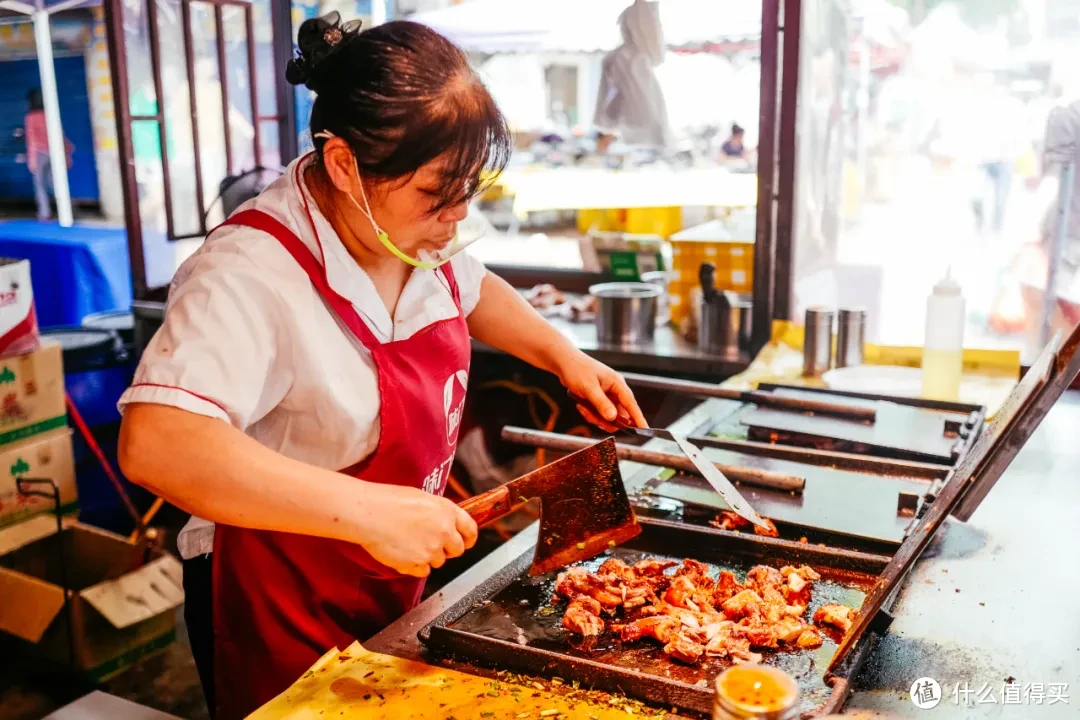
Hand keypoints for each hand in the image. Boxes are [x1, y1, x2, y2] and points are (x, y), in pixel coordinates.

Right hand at [351, 483, 477, 577]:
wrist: (369, 513)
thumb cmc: (388, 501)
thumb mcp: (422, 497)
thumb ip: (438, 512)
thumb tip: (444, 522)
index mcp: (447, 511)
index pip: (470, 529)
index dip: (469, 538)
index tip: (467, 542)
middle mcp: (444, 531)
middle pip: (457, 550)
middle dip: (447, 549)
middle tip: (432, 544)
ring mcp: (432, 549)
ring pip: (438, 561)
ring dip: (428, 556)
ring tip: (409, 543)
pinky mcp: (418, 563)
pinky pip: (423, 571)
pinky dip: (415, 566)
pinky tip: (403, 553)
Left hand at [556, 350, 646, 431]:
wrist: (564, 362)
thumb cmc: (577, 370)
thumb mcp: (589, 388)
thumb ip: (601, 403)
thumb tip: (613, 418)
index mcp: (617, 384)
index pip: (631, 404)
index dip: (638, 418)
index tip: (644, 430)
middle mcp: (615, 390)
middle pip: (619, 414)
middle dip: (606, 420)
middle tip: (593, 418)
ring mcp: (607, 395)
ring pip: (608, 416)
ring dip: (596, 417)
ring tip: (583, 408)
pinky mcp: (599, 398)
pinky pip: (599, 413)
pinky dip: (590, 413)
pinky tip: (581, 405)